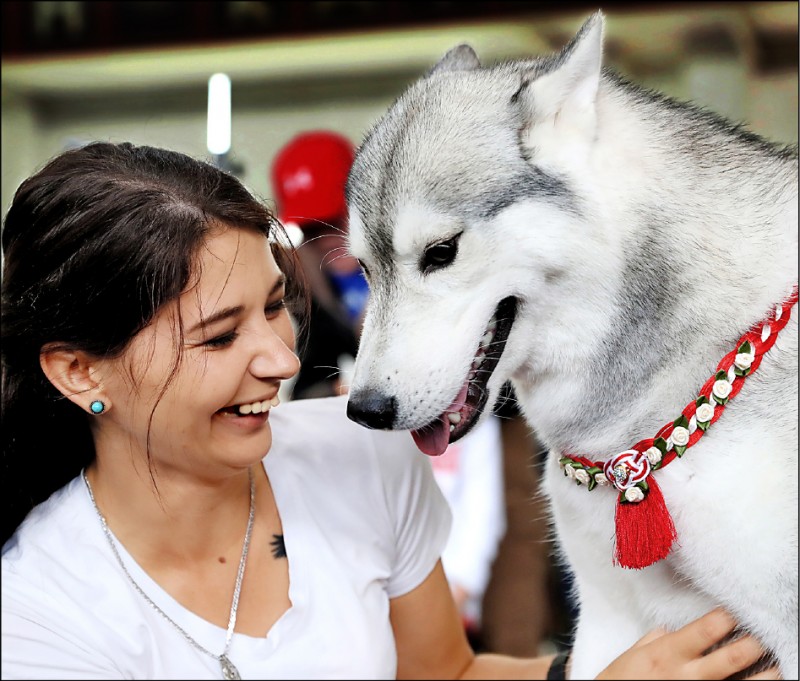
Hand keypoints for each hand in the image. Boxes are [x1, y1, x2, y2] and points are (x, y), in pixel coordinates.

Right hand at [596, 608, 779, 679]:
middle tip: (765, 637)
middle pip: (731, 659)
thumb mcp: (630, 655)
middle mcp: (686, 675)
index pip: (705, 630)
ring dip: (762, 677)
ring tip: (776, 669)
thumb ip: (653, 641)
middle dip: (753, 646)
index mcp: (667, 653)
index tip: (736, 612)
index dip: (725, 619)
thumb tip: (669, 631)